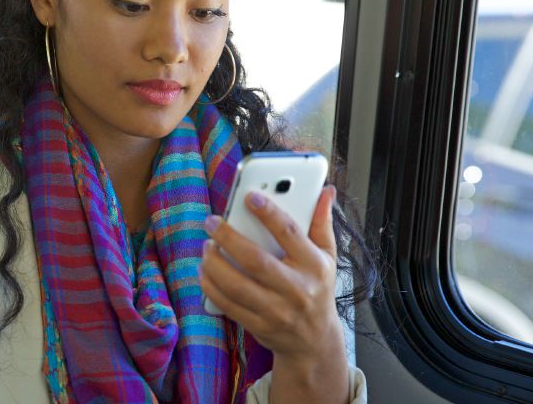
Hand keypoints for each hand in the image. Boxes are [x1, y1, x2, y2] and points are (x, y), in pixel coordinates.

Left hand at [200, 185, 349, 402]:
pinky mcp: (259, 326)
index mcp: (315, 266)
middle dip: (229, 238)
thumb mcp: (328, 257)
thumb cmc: (318, 289)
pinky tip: (204, 271)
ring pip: (237, 285)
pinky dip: (211, 286)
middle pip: (256, 260)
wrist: (314, 341)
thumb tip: (326, 191)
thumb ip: (322, 223)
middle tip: (212, 221)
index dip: (269, 213)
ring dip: (214, 264)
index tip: (250, 197)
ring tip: (206, 246)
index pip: (290, 233)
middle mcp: (297, 289)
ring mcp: (277, 311)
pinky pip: (228, 304)